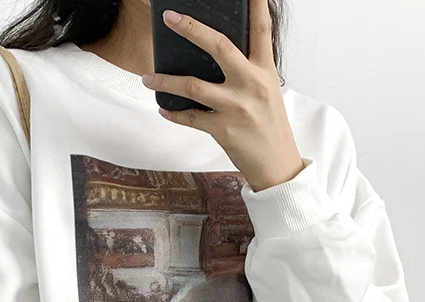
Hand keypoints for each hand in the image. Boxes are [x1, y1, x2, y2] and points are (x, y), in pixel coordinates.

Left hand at [141, 0, 304, 191]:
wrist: (276, 164)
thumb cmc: (270, 126)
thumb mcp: (267, 91)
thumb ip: (249, 71)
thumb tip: (219, 56)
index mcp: (265, 71)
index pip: (261, 30)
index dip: (255, 5)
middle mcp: (250, 84)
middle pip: (219, 47)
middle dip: (191, 29)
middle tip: (169, 18)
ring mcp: (235, 107)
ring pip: (193, 85)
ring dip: (165, 80)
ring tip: (147, 77)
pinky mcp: (222, 129)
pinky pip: (190, 117)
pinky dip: (173, 113)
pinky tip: (164, 108)